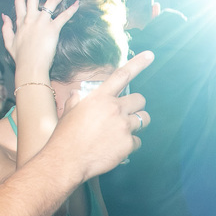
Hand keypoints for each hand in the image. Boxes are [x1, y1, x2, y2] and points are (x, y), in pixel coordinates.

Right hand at [2, 0, 77, 79]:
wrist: (30, 66)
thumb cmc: (21, 58)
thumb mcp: (8, 42)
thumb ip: (6, 28)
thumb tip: (4, 16)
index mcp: (20, 21)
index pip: (20, 1)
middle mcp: (30, 18)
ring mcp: (42, 22)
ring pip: (50, 1)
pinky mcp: (53, 29)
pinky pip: (63, 16)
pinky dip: (71, 9)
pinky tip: (77, 4)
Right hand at [50, 51, 154, 181]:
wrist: (66, 160)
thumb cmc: (65, 137)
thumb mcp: (69, 112)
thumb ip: (78, 100)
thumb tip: (78, 94)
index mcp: (100, 97)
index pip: (122, 75)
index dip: (138, 63)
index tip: (150, 55)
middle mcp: (114, 108)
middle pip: (140, 100)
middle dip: (136, 107)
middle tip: (126, 115)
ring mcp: (123, 126)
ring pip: (144, 120)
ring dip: (137, 124)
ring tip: (123, 131)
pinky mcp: (128, 144)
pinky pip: (138, 141)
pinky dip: (130, 145)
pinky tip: (116, 149)